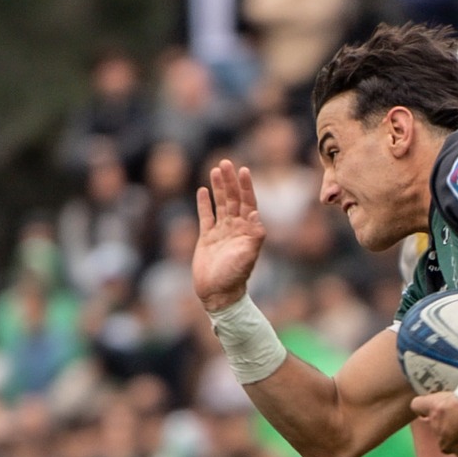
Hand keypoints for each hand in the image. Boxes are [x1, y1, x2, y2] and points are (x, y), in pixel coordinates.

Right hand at [193, 160, 266, 313]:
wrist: (218, 293)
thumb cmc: (234, 276)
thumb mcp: (248, 256)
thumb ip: (255, 235)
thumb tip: (256, 214)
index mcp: (248, 230)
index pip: (248, 203)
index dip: (246, 187)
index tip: (243, 170)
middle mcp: (236, 228)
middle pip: (234, 199)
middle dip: (230, 181)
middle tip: (225, 162)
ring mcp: (221, 232)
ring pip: (220, 204)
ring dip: (219, 187)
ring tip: (215, 170)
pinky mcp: (207, 238)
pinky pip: (205, 216)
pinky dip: (204, 204)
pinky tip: (202, 190)